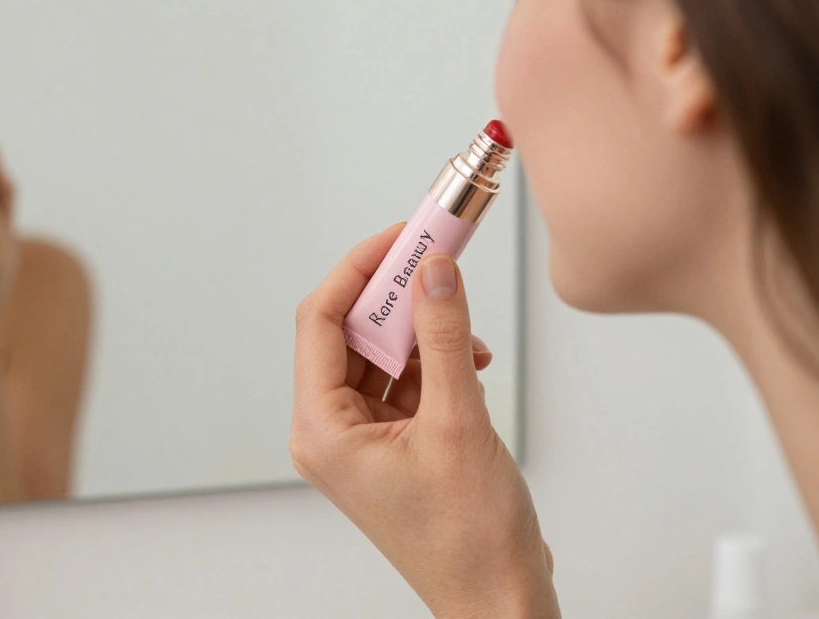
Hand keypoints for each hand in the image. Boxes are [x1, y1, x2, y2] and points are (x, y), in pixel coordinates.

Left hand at [292, 224, 558, 618]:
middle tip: (437, 258)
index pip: (319, 320)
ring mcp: (359, 441)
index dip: (359, 269)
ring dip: (422, 333)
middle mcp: (329, 433)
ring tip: (468, 334)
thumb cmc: (470, 538)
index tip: (400, 236)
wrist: (499, 598)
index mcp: (321, 430)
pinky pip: (402, 382)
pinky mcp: (390, 445)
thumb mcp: (459, 422)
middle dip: (395, 295)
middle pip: (348, 333)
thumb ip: (445, 337)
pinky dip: (435, 364)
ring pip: (379, 355)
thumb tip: (433, 271)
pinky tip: (472, 366)